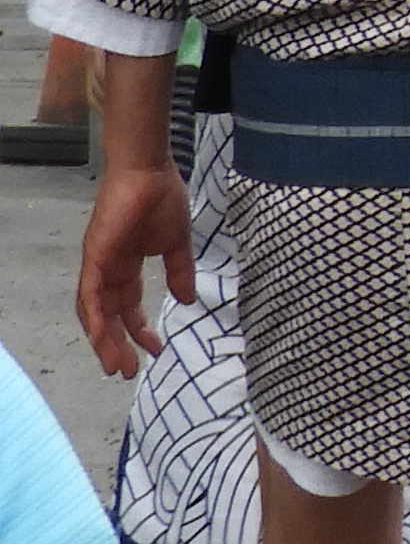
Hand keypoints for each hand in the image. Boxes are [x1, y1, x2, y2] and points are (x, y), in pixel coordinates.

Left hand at [78, 165, 189, 379]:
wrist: (150, 172)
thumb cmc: (163, 198)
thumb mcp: (177, 244)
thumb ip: (179, 272)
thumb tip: (187, 300)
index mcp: (129, 267)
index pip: (130, 308)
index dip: (141, 331)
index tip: (156, 350)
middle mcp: (109, 271)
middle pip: (109, 318)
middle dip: (119, 346)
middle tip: (128, 371)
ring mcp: (99, 266)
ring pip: (95, 313)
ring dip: (104, 341)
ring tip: (116, 365)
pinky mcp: (94, 258)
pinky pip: (88, 295)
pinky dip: (93, 318)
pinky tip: (100, 337)